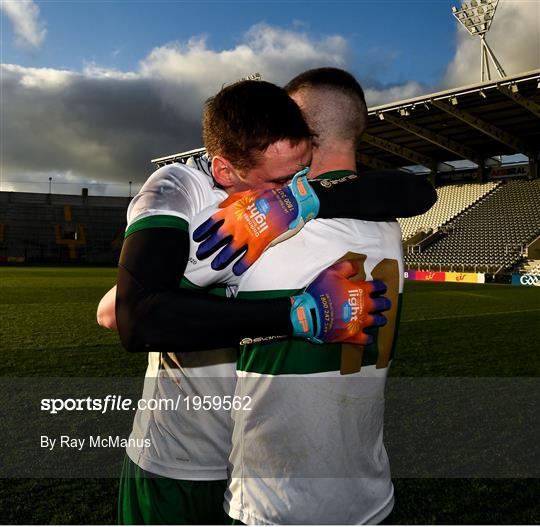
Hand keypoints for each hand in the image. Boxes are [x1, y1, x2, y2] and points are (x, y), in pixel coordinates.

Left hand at [193, 167, 318, 274]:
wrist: (285, 203)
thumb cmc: (265, 197)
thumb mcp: (245, 194)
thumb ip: (230, 201)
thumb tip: (219, 207)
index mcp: (230, 212)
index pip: (211, 222)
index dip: (202, 230)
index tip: (197, 237)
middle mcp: (234, 225)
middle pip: (216, 240)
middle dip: (207, 248)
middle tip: (201, 253)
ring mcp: (245, 236)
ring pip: (228, 252)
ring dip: (221, 259)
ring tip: (215, 265)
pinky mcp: (257, 245)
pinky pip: (247, 259)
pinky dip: (241, 266)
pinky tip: (236, 271)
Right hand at [290, 260, 389, 344]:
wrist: (310, 314)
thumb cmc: (321, 292)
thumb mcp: (331, 272)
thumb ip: (347, 267)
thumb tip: (358, 267)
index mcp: (361, 290)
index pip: (378, 286)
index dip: (381, 286)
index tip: (381, 287)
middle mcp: (365, 306)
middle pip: (382, 304)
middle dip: (385, 303)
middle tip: (384, 303)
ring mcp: (360, 322)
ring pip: (378, 321)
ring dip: (380, 319)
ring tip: (380, 319)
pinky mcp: (354, 335)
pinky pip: (367, 339)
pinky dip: (369, 338)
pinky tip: (368, 336)